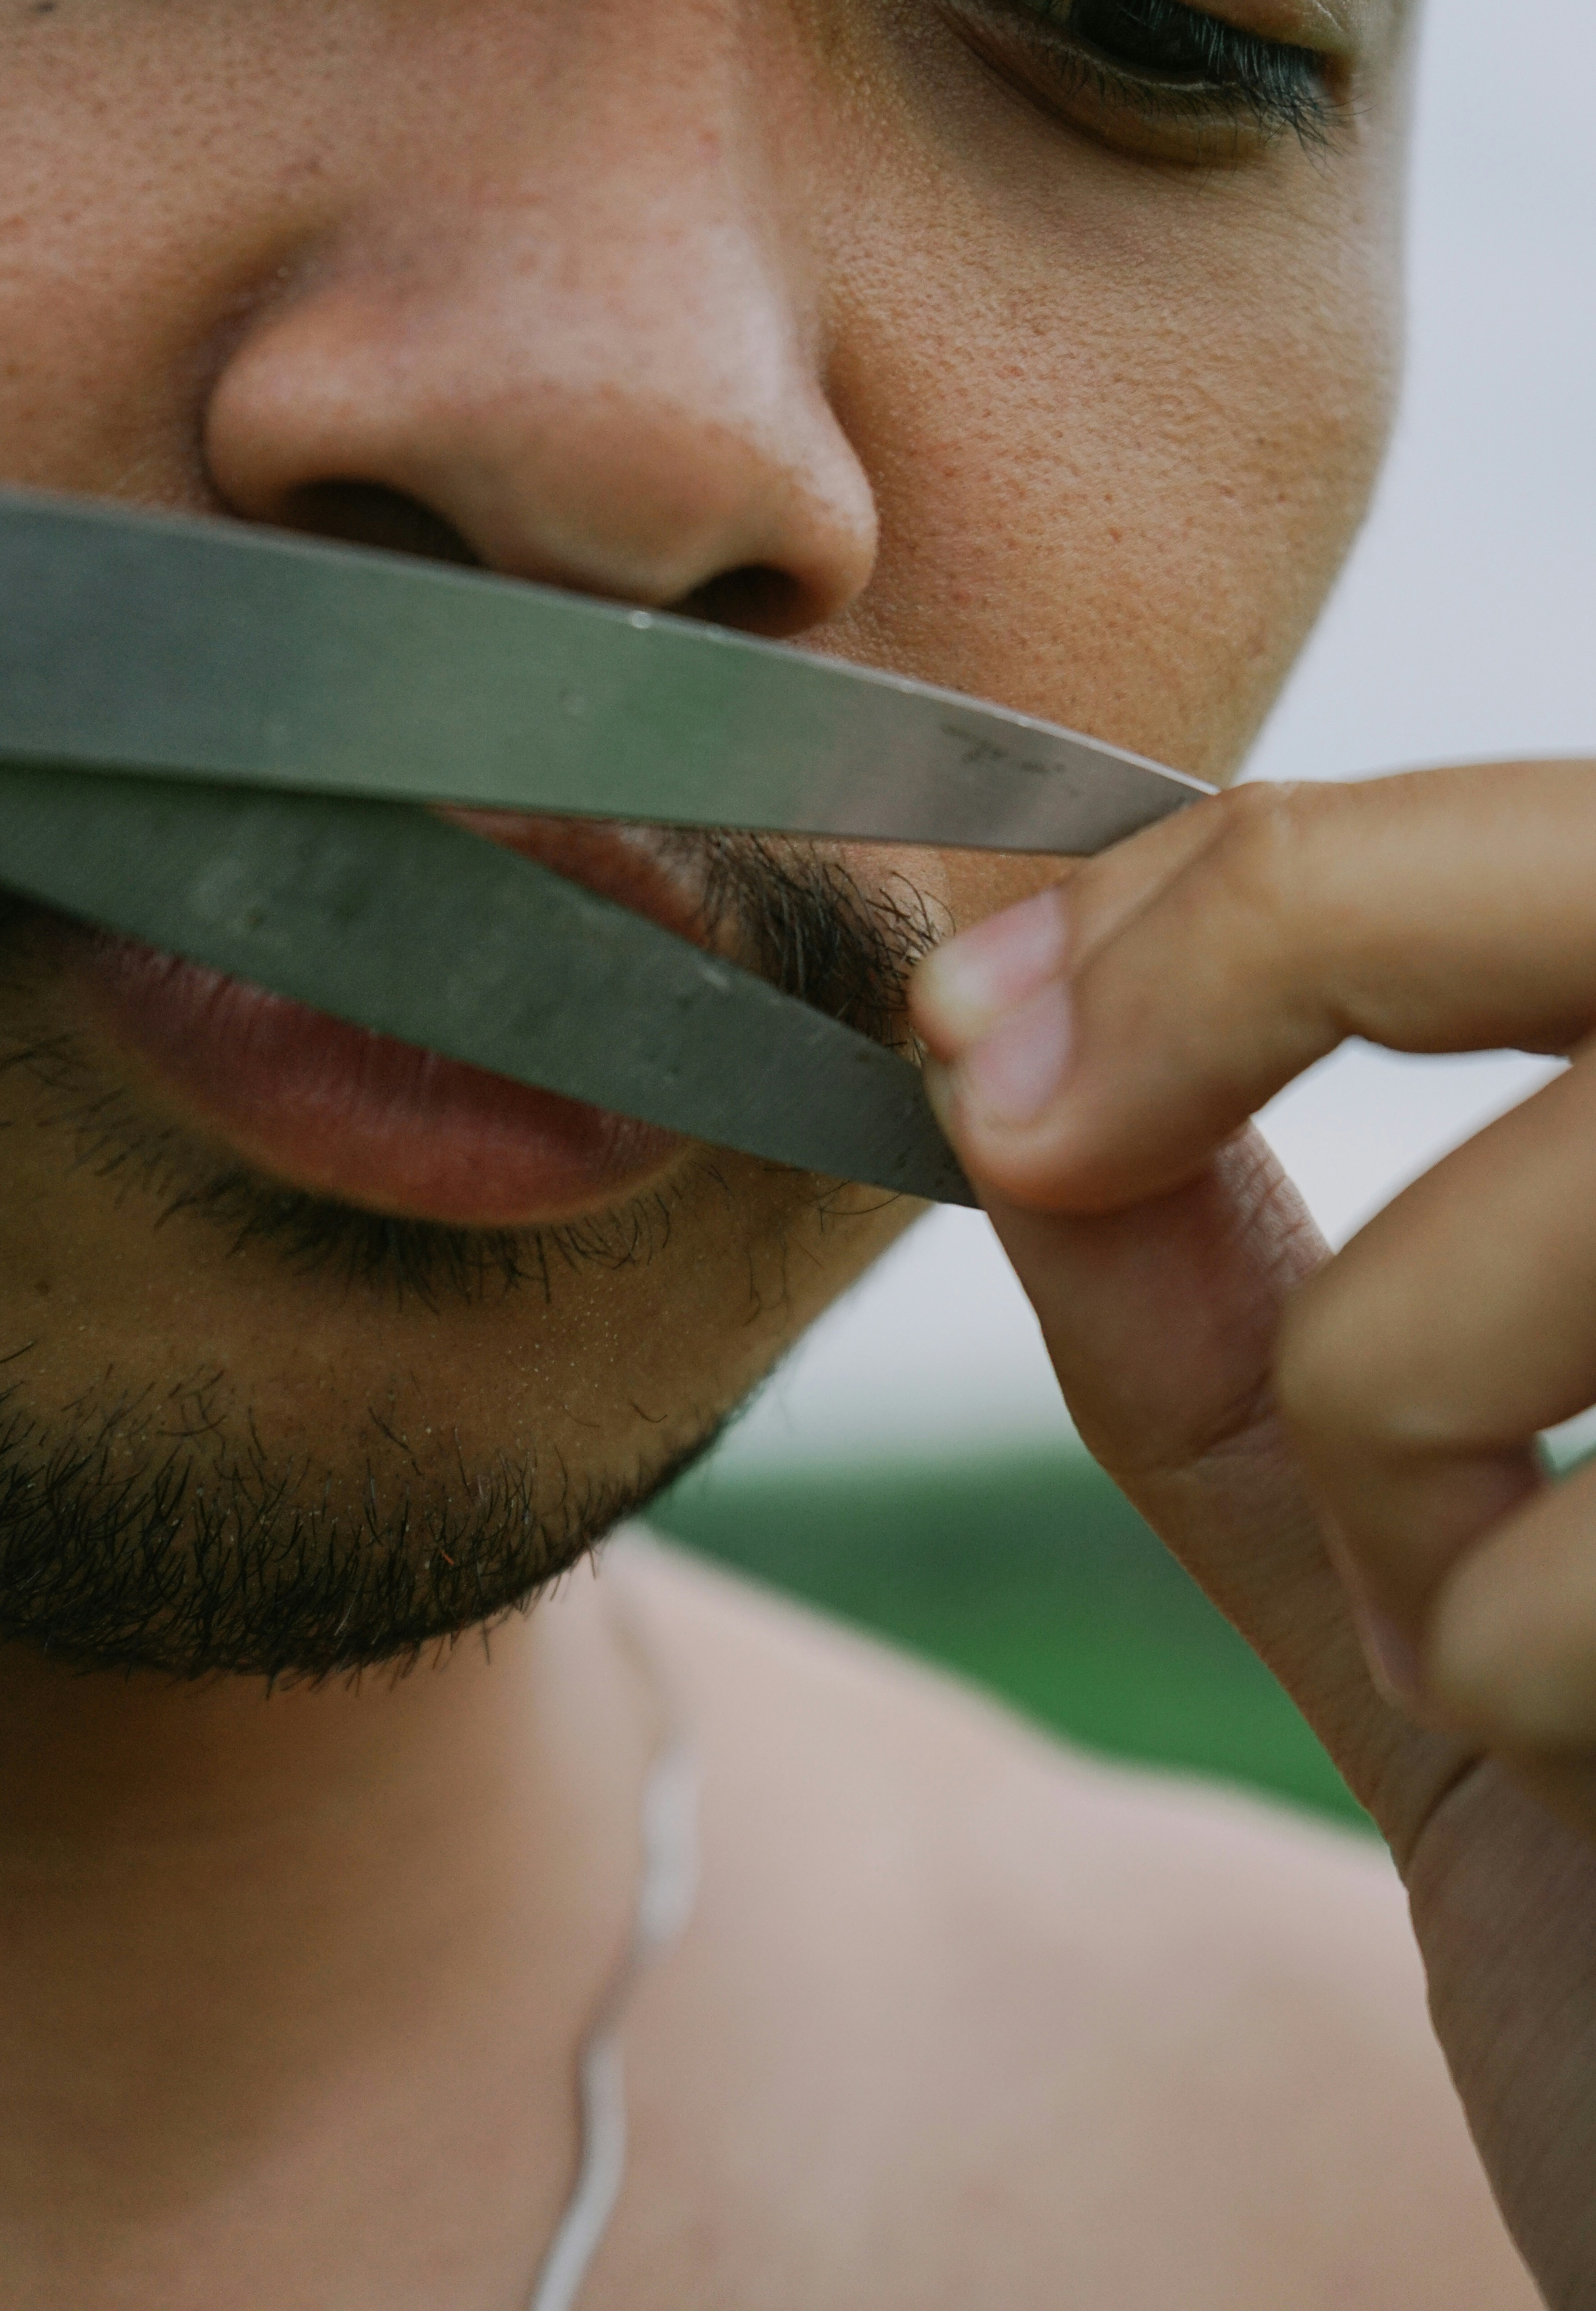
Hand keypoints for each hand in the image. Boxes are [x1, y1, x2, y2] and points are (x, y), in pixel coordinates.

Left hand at [911, 763, 1595, 2308]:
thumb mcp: (1409, 1525)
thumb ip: (1215, 1304)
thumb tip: (996, 1040)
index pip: (1513, 833)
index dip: (1213, 882)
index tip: (983, 1012)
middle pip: (1557, 883)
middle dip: (1233, 964)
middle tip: (1029, 1121)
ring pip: (1472, 1268)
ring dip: (1397, 1468)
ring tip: (1508, 1628)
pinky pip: (1552, 1583)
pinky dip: (1509, 1688)